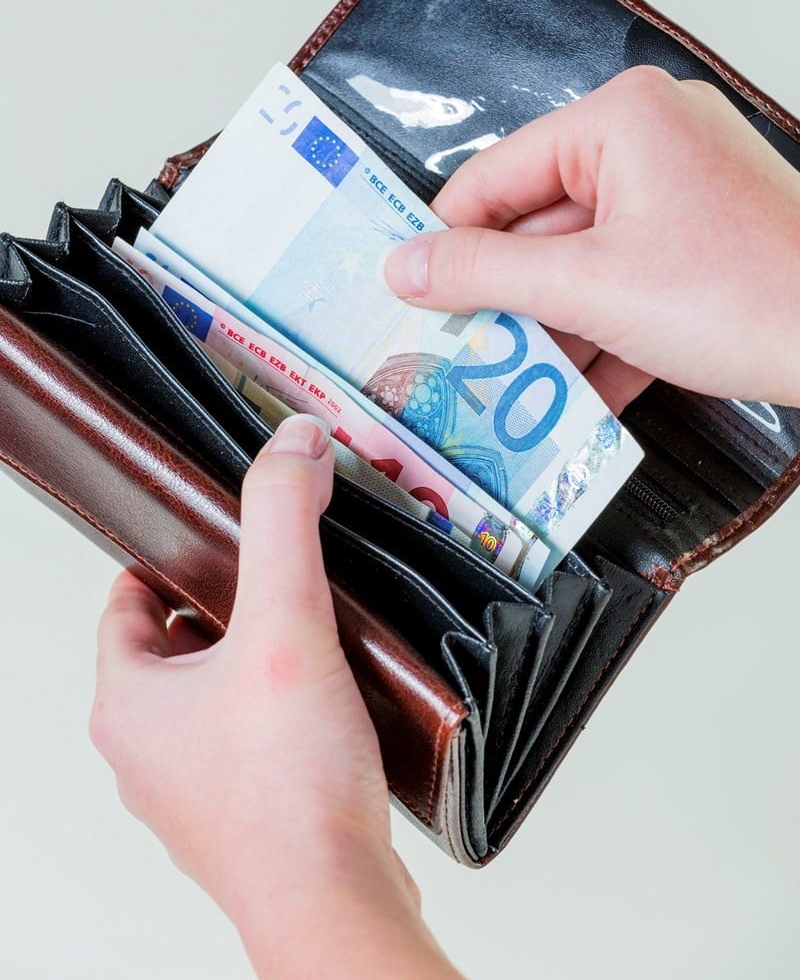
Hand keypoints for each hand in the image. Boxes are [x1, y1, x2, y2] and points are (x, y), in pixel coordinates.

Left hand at [90, 414, 460, 979]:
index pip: (127, 605)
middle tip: (277, 581)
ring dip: (256, 664)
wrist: (333, 899)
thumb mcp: (283, 622)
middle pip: (174, 648)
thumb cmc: (288, 788)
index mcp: (130, 702)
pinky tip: (328, 703)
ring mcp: (193, 791)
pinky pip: (250, 745)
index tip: (213, 540)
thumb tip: (294, 445)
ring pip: (214, 699)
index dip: (169, 563)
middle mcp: (149, 752)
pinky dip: (280, 716)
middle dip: (224, 610)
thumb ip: (284, 520)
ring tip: (310, 635)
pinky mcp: (243, 817)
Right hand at [384, 66, 799, 408]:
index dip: (448, 238)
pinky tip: (580, 392)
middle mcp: (652, 141)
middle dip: (507, 299)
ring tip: (512, 383)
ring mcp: (683, 192)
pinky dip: (603, 334)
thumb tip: (408, 266)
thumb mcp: (591, 288)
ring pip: (583, 262)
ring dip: (552, 329)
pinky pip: (628, 281)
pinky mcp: (703, 242)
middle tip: (457, 347)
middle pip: (539, 224)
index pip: (496, 174)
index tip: (409, 288)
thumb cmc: (754, 295)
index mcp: (622, 119)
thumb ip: (486, 275)